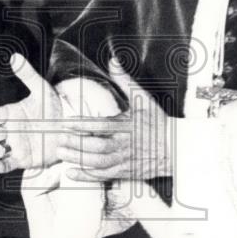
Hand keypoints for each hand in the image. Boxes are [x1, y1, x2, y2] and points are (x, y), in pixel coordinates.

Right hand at [0, 54, 64, 173]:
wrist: (72, 126)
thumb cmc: (56, 106)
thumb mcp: (41, 89)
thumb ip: (27, 74)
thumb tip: (15, 57)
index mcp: (11, 113)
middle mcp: (10, 129)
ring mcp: (16, 144)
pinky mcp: (23, 158)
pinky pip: (7, 164)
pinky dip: (0, 166)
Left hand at [58, 57, 171, 181]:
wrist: (176, 149)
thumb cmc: (158, 122)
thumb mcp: (143, 99)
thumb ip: (125, 81)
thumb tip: (113, 61)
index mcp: (128, 125)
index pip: (103, 126)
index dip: (84, 125)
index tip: (68, 122)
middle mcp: (125, 144)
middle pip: (98, 147)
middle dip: (77, 144)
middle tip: (60, 139)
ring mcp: (124, 160)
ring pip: (98, 163)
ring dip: (78, 159)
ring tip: (61, 153)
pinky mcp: (124, 172)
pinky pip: (103, 176)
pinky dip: (86, 176)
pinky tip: (71, 173)